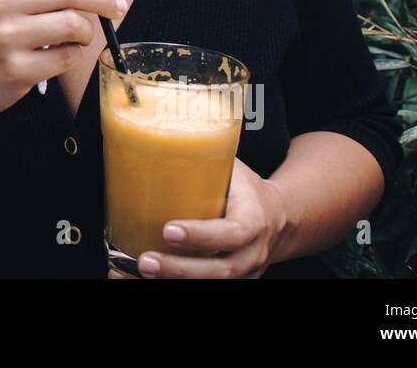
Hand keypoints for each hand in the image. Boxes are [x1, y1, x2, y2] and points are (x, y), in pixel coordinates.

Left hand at [132, 159, 290, 278]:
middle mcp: (251, 254)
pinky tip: (142, 280)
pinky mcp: (231, 284)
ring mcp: (243, 275)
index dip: (201, 235)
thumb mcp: (234, 170)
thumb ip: (205, 155)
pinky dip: (174, 286)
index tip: (169, 229)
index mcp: (254, 222)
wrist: (279, 219)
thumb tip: (161, 128)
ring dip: (172, 282)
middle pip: (219, 271)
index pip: (231, 233)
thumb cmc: (246, 190)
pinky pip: (205, 289)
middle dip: (179, 269)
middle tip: (145, 260)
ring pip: (211, 285)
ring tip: (137, 272)